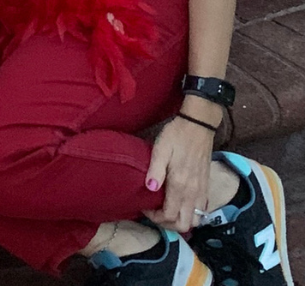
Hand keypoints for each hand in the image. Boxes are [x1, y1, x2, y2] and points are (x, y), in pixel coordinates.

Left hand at [144, 114, 216, 232]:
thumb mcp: (161, 149)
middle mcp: (193, 193)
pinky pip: (201, 211)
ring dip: (180, 220)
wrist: (198, 126)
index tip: (144, 206)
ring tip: (166, 210)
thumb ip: (155, 171)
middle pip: (184, 224)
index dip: (155, 217)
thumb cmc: (176, 135)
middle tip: (154, 213)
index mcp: (180, 185)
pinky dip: (190, 214)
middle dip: (168, 224)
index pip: (169, 216)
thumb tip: (149, 190)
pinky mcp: (206, 186)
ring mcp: (202, 191)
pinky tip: (178, 203)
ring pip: (195, 220)